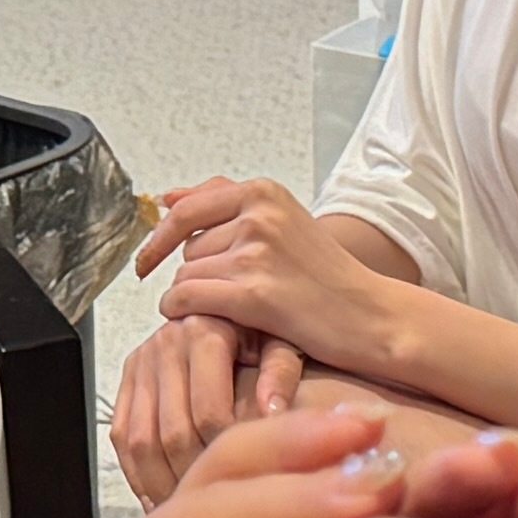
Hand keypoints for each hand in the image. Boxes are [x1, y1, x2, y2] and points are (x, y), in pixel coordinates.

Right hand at [110, 306, 302, 501]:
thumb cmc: (263, 334)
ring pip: (141, 440)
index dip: (226, 456)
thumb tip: (271, 413)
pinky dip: (137, 474)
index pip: (208, 413)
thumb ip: (281, 374)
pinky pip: (122, 437)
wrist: (229, 312)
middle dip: (193, 478)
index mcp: (204, 332)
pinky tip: (157, 501)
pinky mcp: (126, 383)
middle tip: (216, 511)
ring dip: (161, 484)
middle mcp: (165, 346)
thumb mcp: (283, 342)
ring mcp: (141, 366)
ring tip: (187, 514)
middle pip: (172, 433)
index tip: (244, 485)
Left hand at [142, 175, 400, 387]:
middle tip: (233, 299)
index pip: (185, 209)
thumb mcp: (284, 222)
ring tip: (235, 314)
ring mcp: (256, 252)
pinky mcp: (255, 292)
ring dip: (196, 300)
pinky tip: (206, 324)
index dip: (158, 239)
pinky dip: (185, 314)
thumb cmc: (329, 278)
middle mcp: (259, 215)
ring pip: (186, 277)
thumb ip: (227, 205)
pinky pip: (188, 299)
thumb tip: (168, 196)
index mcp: (264, 193)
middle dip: (199, 277)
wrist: (372, 316)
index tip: (145, 261)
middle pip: (187, 250)